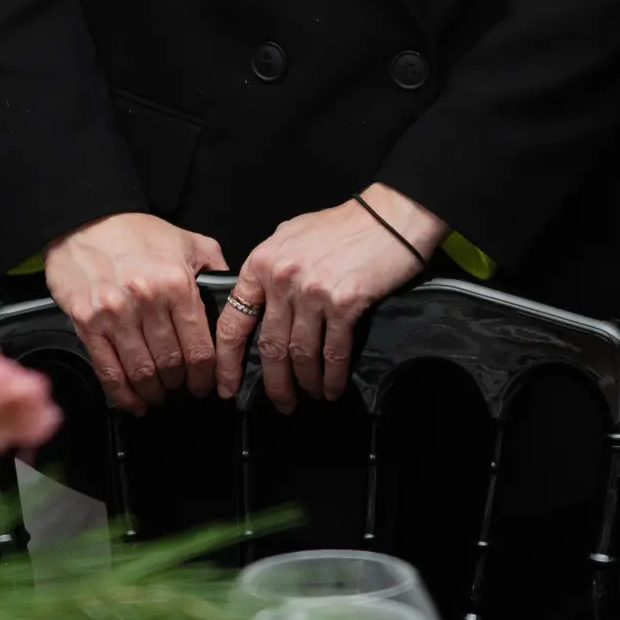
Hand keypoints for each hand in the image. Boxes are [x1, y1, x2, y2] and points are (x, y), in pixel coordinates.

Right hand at [45, 210, 227, 414]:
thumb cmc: (135, 232)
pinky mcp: (86, 323)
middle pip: (171, 364)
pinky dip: (122, 394)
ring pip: (142, 372)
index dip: (207, 376)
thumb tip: (233, 298)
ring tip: (160, 395)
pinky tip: (133, 401)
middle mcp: (146, 300)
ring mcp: (113, 314)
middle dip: (181, 384)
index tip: (208, 385)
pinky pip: (108, 370)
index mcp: (176, 283)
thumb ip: (215, 268)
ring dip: (154, 392)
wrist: (84, 220)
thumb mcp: (188, 241)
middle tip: (183, 389)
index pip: (200, 348)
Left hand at [214, 184, 439, 410]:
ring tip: (311, 395)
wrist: (391, 216)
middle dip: (273, 383)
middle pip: (269, 346)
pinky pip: (333, 351)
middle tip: (280, 403)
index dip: (228, 360)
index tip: (228, 386)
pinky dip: (332, 376)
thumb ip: (271, 267)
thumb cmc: (344, 224)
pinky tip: (333, 388)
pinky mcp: (344, 302)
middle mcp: (282, 278)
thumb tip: (259, 299)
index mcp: (262, 262)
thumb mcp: (291, 235)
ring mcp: (312, 291)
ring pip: (300, 353)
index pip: (234, 321)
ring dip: (305, 382)